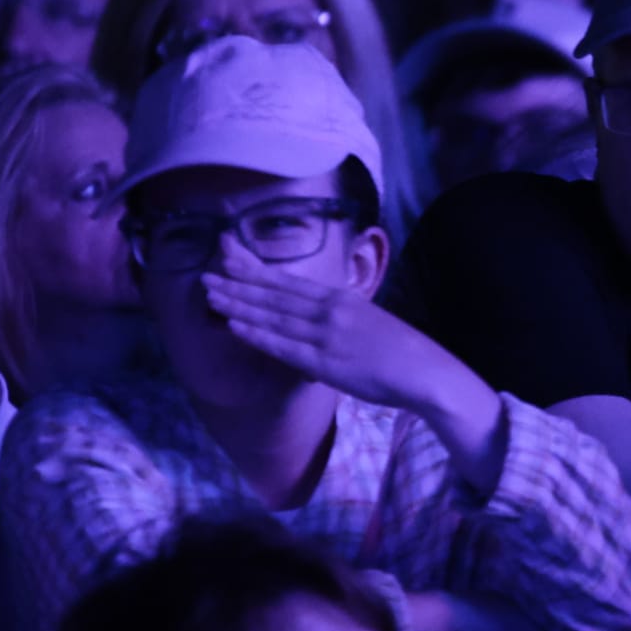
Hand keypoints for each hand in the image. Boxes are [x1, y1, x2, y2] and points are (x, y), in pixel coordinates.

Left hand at [203, 243, 452, 412]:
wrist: (424, 371)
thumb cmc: (399, 350)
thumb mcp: (366, 321)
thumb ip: (338, 317)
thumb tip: (313, 316)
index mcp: (340, 298)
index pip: (289, 281)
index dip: (255, 270)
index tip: (229, 259)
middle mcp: (330, 310)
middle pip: (275, 295)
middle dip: (238, 284)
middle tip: (206, 275)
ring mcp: (326, 334)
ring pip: (273, 316)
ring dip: (240, 305)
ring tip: (211, 296)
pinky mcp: (325, 361)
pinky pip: (284, 346)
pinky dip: (257, 334)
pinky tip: (235, 326)